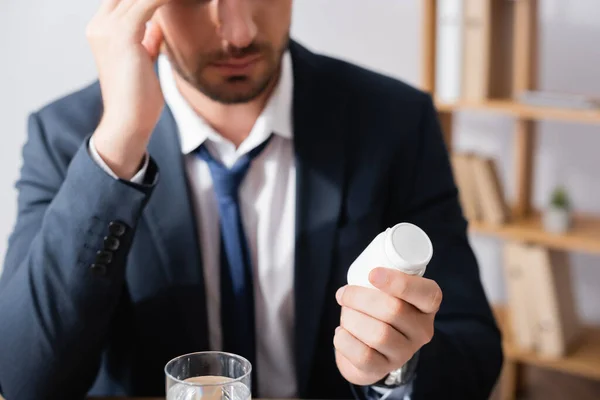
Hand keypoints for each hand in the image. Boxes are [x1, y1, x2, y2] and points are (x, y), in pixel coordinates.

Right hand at [87, 0, 171, 178]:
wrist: (129, 121)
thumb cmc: (138, 97)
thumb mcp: (143, 61)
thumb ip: (146, 41)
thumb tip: (156, 26)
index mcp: (102, 30)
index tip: (168, 1)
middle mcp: (99, 25)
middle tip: (177, 0)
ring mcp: (107, 29)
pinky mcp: (122, 35)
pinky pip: (147, 3)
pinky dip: (164, 0)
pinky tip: (179, 1)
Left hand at [334, 267, 442, 385]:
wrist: (370, 349)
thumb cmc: (378, 309)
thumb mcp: (389, 291)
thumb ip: (383, 278)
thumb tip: (361, 274)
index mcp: (428, 304)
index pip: (426, 294)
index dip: (399, 283)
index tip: (372, 274)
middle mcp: (422, 330)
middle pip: (393, 311)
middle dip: (360, 298)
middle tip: (343, 293)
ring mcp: (405, 352)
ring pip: (378, 334)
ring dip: (351, 318)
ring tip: (345, 313)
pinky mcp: (384, 368)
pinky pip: (363, 356)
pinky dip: (345, 340)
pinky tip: (341, 333)